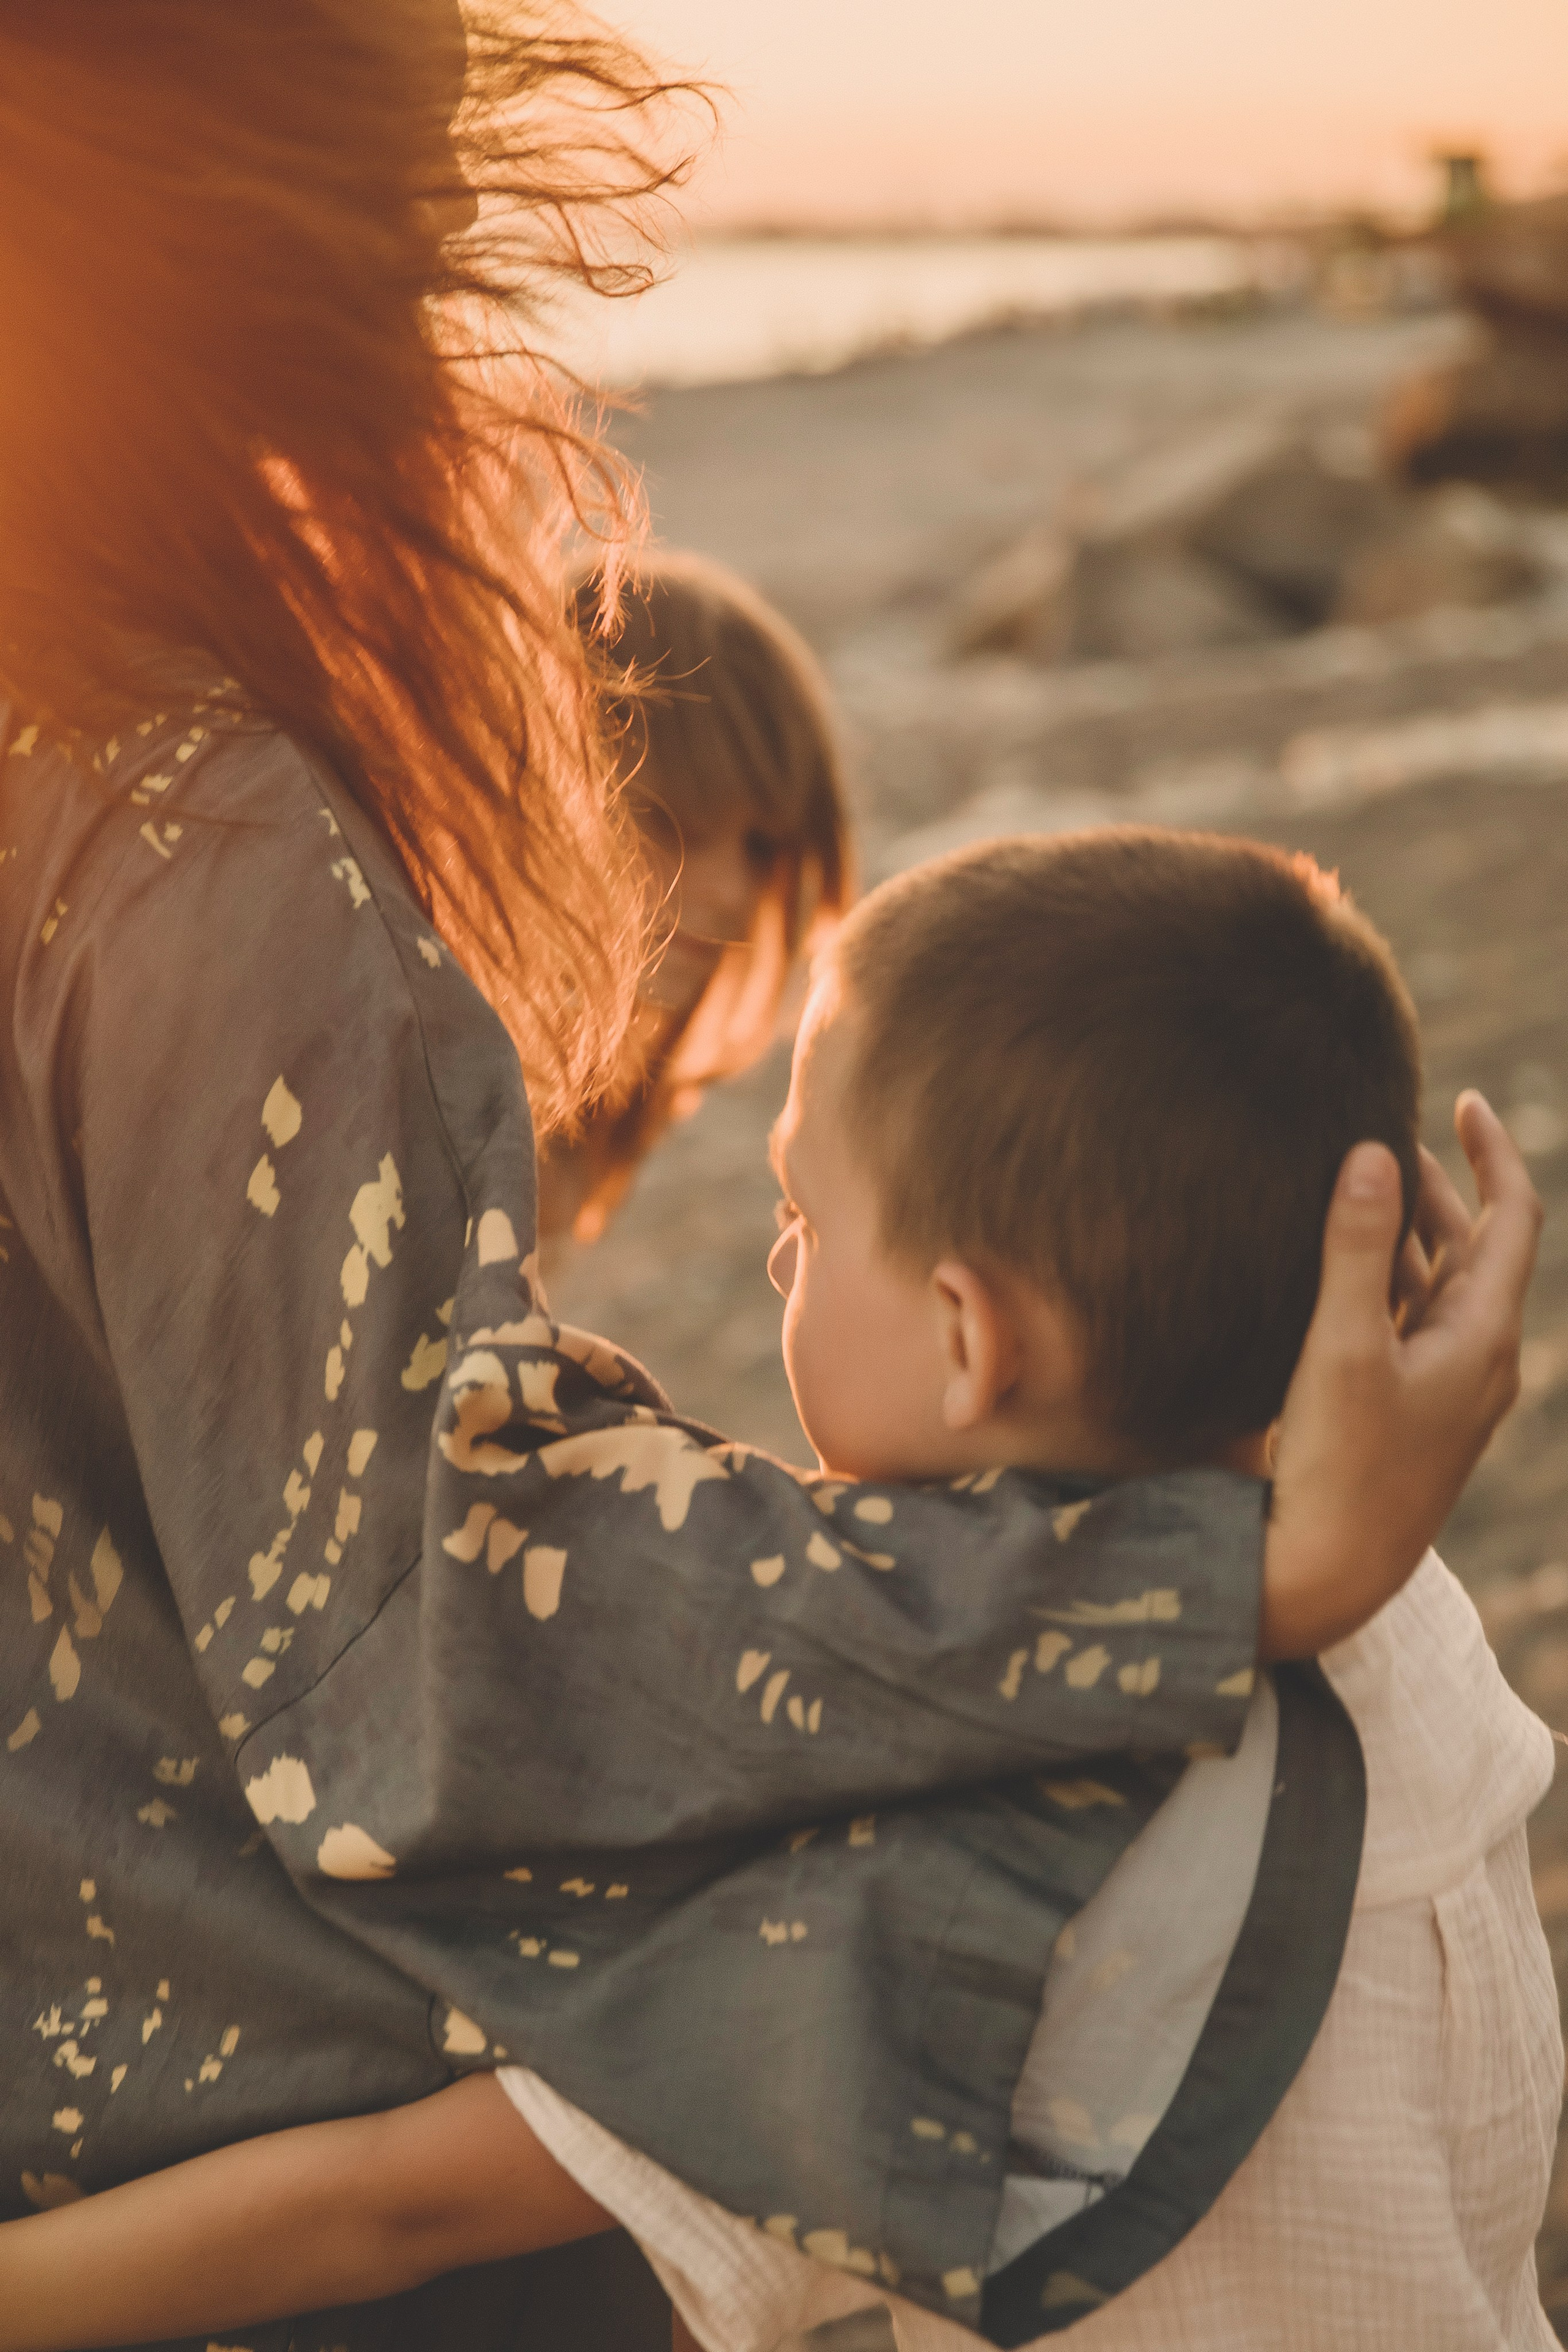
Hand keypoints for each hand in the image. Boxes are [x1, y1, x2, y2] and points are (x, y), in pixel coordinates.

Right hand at [1260, 1092, 1539, 1659]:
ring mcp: (1443, 1387)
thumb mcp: (1342, 1348)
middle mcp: (1476, 1358)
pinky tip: (1332, 1264)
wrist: (1329, 1575)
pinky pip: (1407, 1323)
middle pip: (1471, 1246)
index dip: (1492, 1152)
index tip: (1464, 1099)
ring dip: (1402, 1231)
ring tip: (1354, 1181)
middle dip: (1435, 1184)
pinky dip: (1381, 1279)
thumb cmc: (1341, 1467)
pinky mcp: (1405, 1410)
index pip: (1511, 1217)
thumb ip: (1355, 1249)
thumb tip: (1373, 1152)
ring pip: (1435, 1284)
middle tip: (1383, 1128)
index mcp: (1483, 1336)